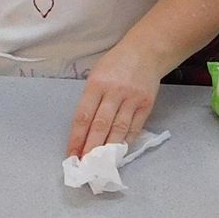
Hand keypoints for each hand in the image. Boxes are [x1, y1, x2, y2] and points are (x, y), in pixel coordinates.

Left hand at [66, 42, 159, 157]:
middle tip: (85, 166)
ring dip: (108, 149)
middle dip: (91, 148)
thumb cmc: (116, 64)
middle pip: (100, 125)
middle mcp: (114, 92)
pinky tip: (119, 152)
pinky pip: (135, 127)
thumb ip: (91, 99)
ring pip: (118, 129)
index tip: (71, 154)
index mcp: (96, 84)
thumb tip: (85, 129)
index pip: (83, 116)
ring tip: (100, 164)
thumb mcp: (96, 75)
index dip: (77, 138)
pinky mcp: (146, 104)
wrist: (146, 51)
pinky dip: (126, 141)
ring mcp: (131, 99)